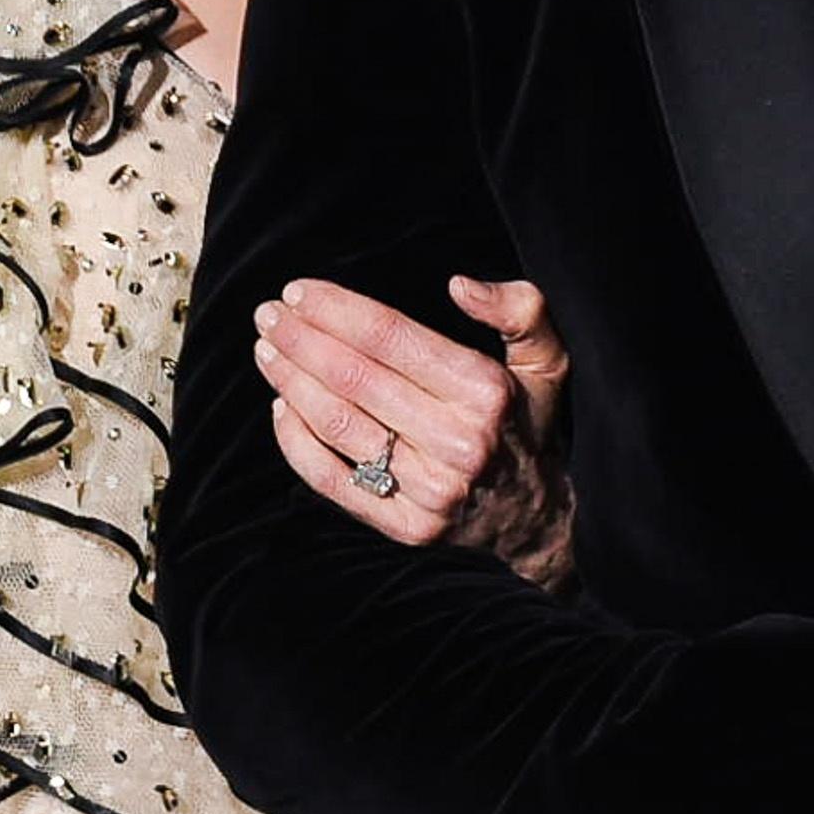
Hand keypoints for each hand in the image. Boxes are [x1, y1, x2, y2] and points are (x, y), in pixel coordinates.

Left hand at [258, 275, 575, 589]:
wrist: (535, 518)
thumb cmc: (528, 422)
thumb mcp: (545, 359)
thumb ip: (519, 310)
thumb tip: (460, 285)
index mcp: (485, 391)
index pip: (392, 337)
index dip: (337, 310)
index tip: (297, 291)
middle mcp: (458, 441)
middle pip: (355, 377)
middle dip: (302, 339)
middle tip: (267, 315)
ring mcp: (430, 490)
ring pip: (338, 424)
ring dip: (291, 382)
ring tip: (267, 351)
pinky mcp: (407, 528)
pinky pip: (333, 482)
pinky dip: (297, 444)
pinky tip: (281, 409)